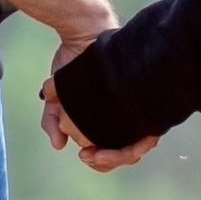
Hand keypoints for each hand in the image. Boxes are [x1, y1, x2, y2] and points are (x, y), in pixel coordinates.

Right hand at [40, 64, 159, 172]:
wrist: (83, 37)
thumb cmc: (72, 67)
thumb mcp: (55, 99)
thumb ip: (51, 123)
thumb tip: (58, 146)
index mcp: (107, 123)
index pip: (109, 154)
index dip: (98, 162)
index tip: (83, 154)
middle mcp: (124, 121)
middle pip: (124, 156)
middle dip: (107, 161)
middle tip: (87, 154)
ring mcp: (137, 113)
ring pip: (137, 150)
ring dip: (119, 157)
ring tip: (98, 153)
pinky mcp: (146, 104)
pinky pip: (149, 134)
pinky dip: (137, 145)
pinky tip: (119, 145)